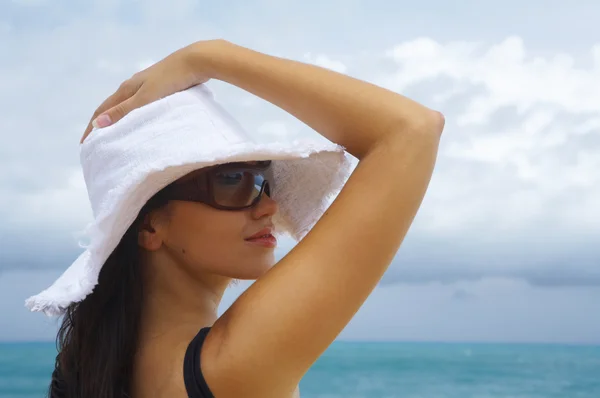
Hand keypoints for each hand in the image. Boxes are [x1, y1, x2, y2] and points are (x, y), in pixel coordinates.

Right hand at [80, 40, 218, 143]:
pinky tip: (142, 121)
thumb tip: (98, 123)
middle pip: (112, 107)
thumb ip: (124, 111)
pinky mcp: (161, 87)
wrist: (196, 61)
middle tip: (96, 142)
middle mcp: (133, 86)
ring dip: (118, 119)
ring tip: (116, 134)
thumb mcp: (146, 97)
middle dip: (102, 123)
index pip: (102, 110)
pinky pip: (141, 105)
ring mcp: (147, 85)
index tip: (84, 145)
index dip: (92, 127)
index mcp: (127, 88)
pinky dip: (135, 115)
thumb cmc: (171, 79)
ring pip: (127, 105)